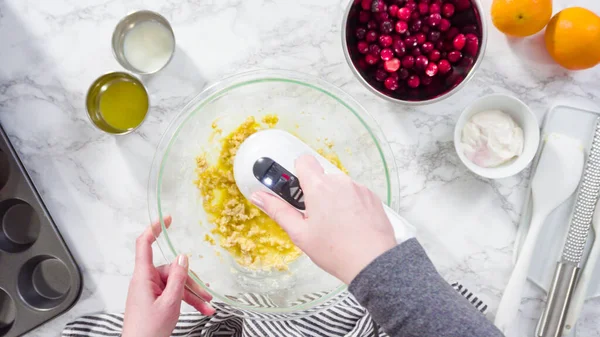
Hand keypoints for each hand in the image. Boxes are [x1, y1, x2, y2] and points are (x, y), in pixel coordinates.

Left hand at [122, 216, 215, 336]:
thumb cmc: (148, 331)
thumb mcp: (169, 302)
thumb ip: (177, 278)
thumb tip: (182, 256)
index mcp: (143, 277)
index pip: (145, 244)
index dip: (155, 228)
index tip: (168, 219)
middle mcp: (145, 280)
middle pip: (171, 270)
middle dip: (191, 282)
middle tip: (206, 295)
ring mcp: (150, 291)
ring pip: (176, 284)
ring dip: (193, 295)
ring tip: (208, 307)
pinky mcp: (154, 300)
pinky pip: (173, 294)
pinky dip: (187, 301)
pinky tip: (202, 310)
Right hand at [251, 155, 396, 284]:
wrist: (372, 262)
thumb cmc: (335, 250)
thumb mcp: (300, 233)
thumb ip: (278, 210)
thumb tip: (259, 196)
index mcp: (319, 187)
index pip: (303, 161)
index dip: (297, 173)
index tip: (296, 190)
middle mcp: (340, 181)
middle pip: (322, 177)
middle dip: (316, 192)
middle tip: (315, 217)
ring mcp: (358, 188)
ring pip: (339, 186)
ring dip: (334, 199)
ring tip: (335, 225)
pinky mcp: (372, 197)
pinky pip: (355, 194)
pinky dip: (351, 205)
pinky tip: (350, 225)